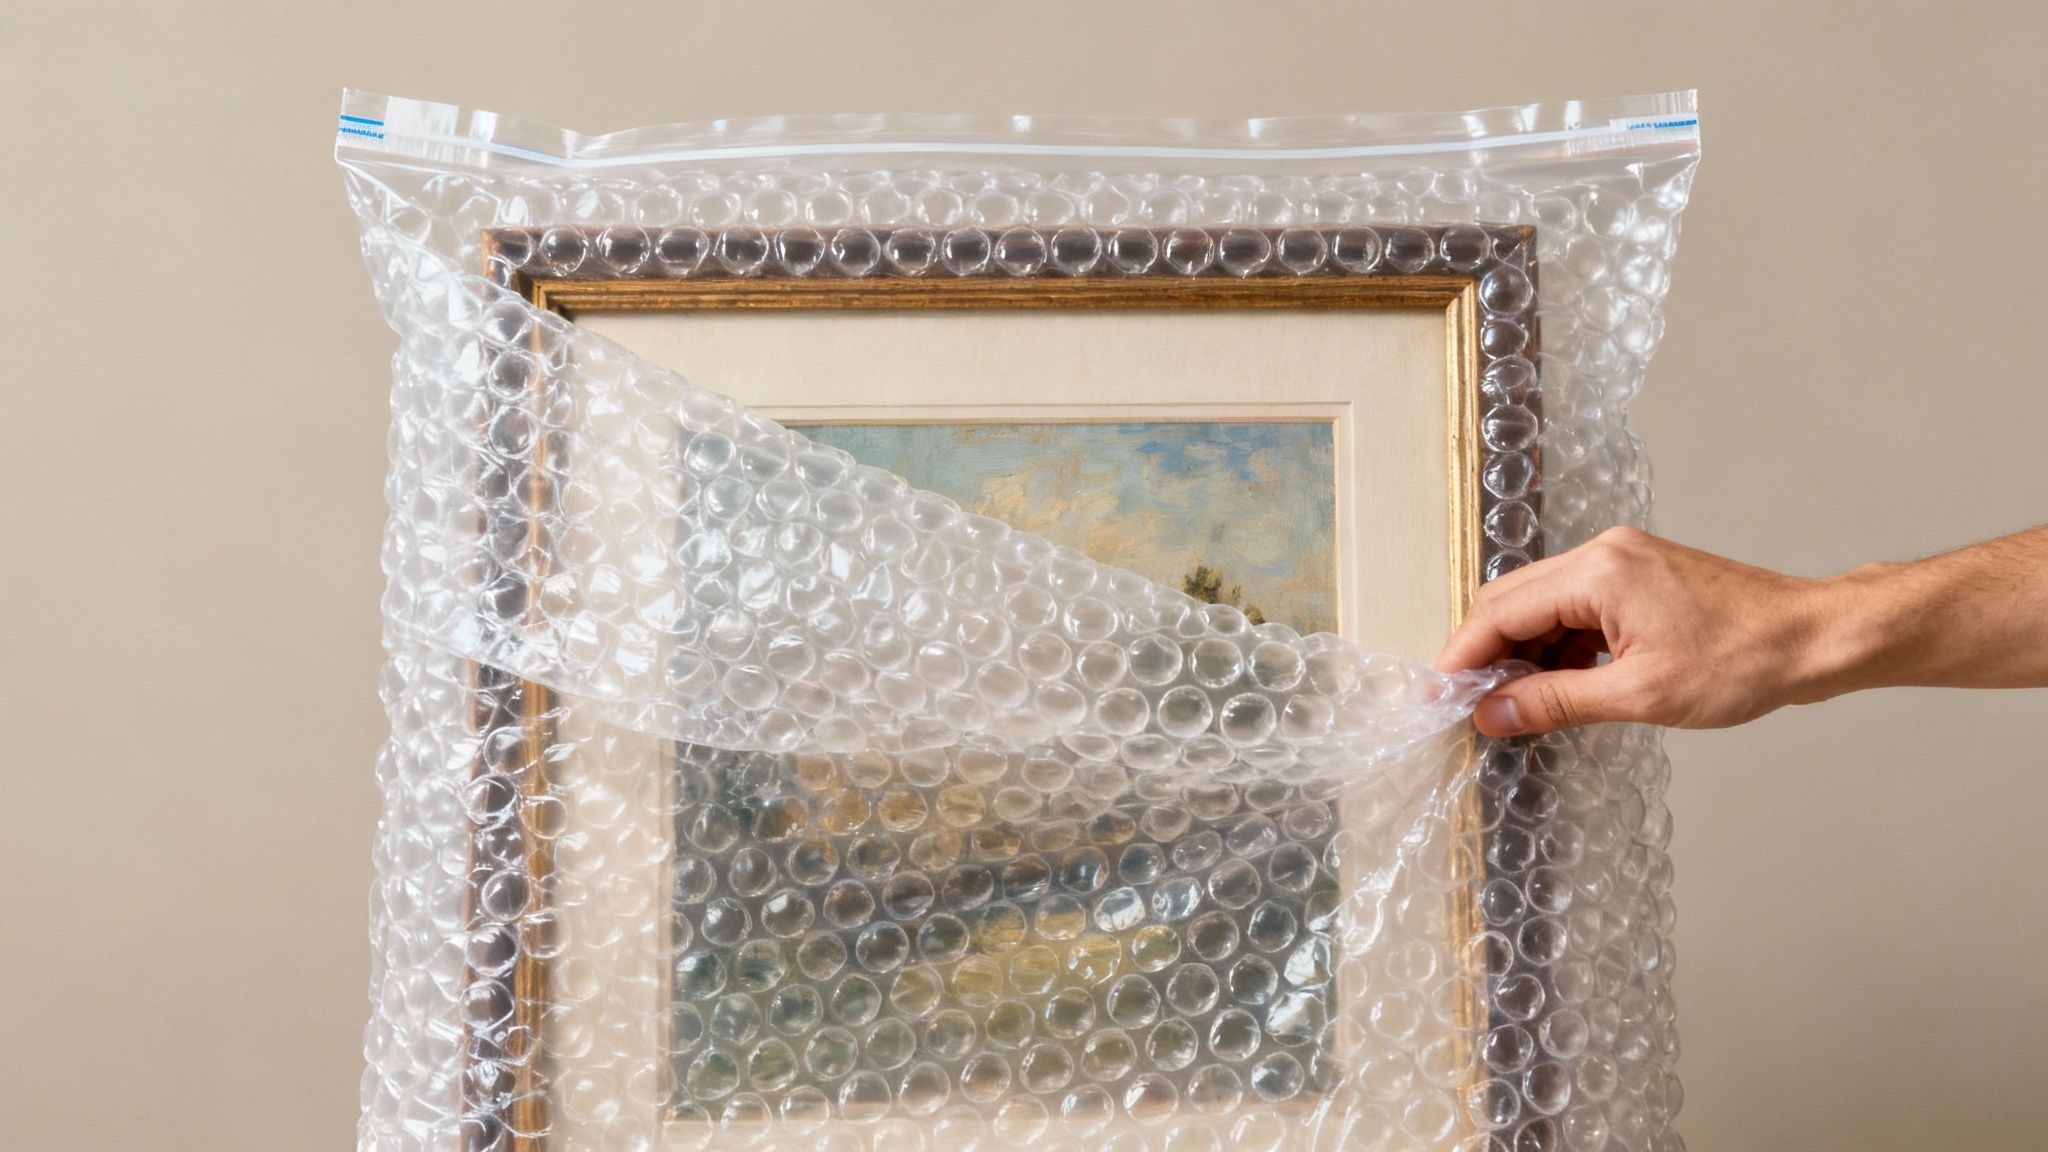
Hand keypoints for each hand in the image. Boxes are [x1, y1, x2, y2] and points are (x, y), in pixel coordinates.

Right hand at [1435, 527, 1834, 735]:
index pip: (1500, 612)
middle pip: (1512, 601)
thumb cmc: (1744, 660)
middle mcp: (1603, 553)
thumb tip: (1491, 714)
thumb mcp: (1639, 694)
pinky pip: (1576, 607)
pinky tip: (1562, 683)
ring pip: (1543, 605)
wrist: (1815, 638)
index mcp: (1598, 571)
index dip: (1461, 657)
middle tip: (1464, 706)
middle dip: (1483, 654)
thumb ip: (1554, 702)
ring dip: (1522, 654)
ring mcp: (1623, 561)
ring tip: (1516, 705)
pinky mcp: (1640, 577)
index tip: (1436, 697)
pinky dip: (1558, 646)